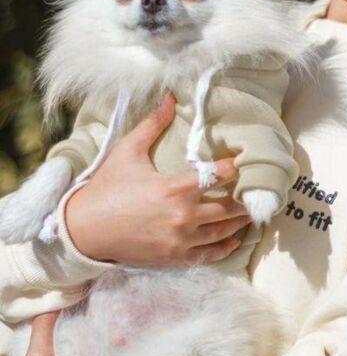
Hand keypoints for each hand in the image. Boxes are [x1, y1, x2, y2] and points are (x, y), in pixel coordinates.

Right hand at [64, 94, 248, 266]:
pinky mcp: (175, 258)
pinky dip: (225, 247)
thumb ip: (152, 125)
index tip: (241, 161)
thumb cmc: (107, 188)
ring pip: (224, 232)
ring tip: (249, 211)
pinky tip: (234, 239)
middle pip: (229, 207)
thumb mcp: (128, 151)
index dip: (234, 168)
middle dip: (244, 198)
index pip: (219, 176)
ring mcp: (180, 241)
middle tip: (255, 190)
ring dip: (239, 222)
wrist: (84, 230)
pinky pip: (210, 255)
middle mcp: (183, 216)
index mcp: (175, 188)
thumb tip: (169, 97)